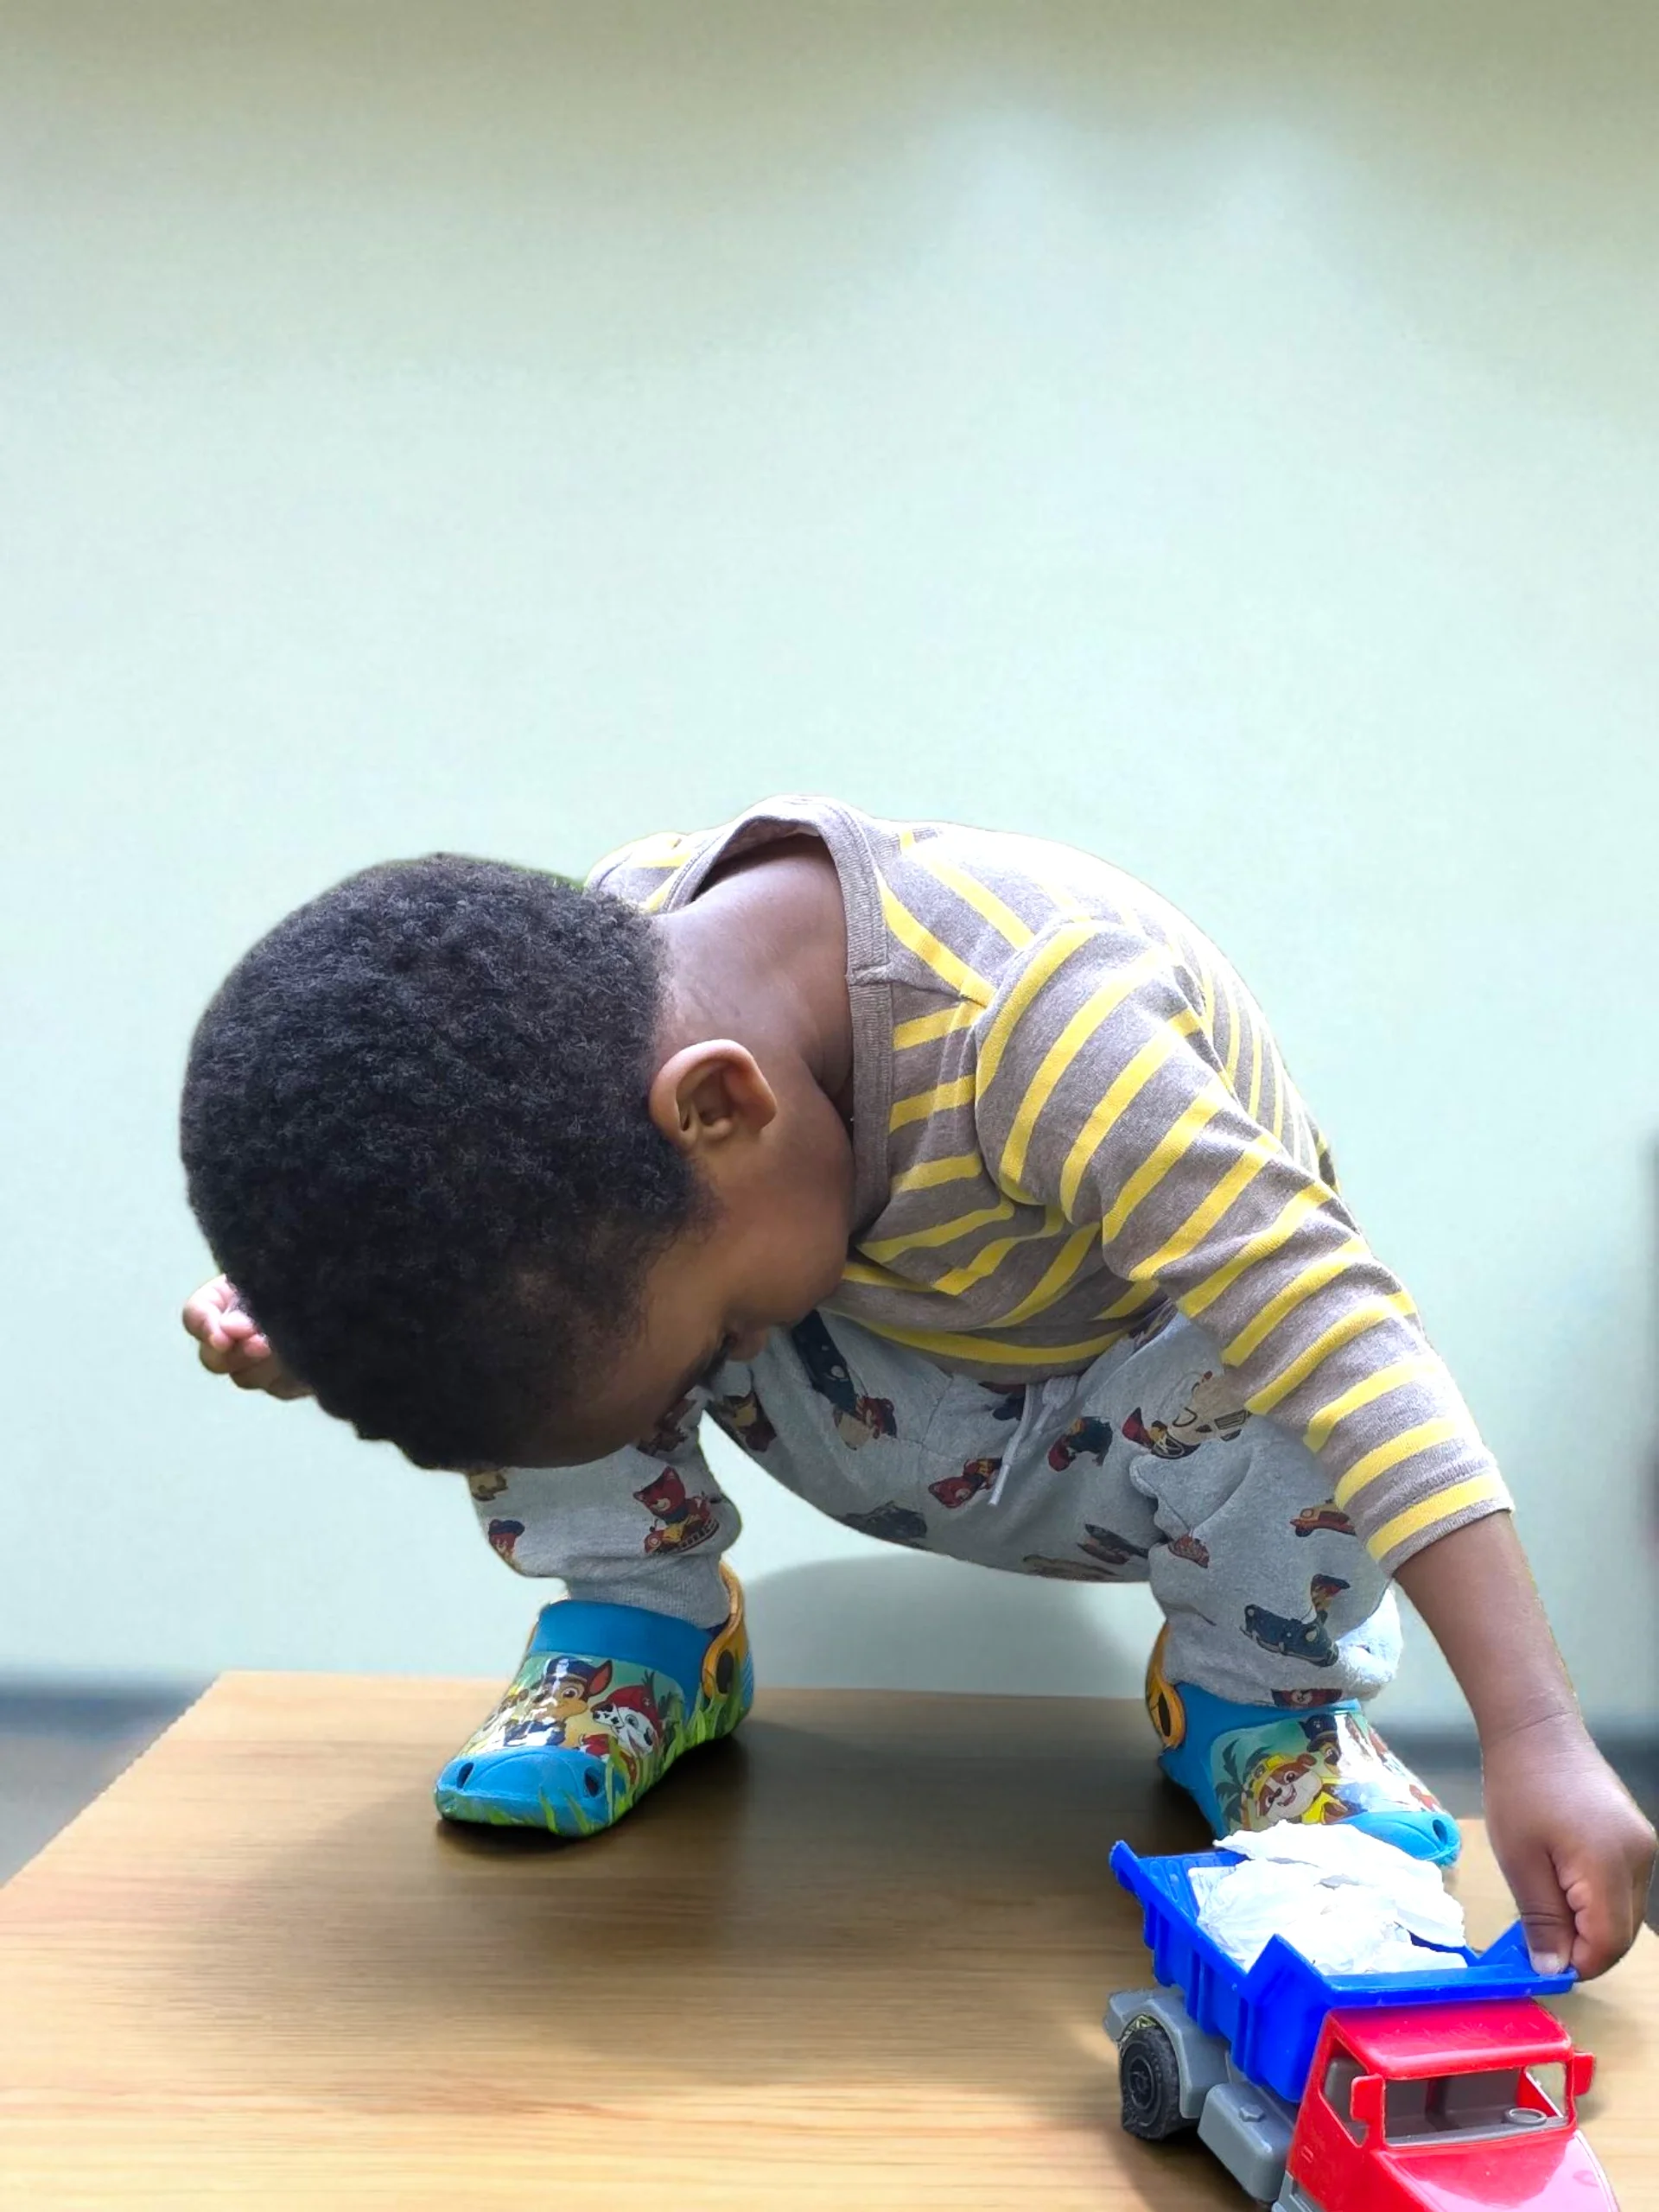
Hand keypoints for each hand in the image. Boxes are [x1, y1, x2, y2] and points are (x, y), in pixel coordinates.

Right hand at [181, 1274, 311, 1399]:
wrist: (357, 1288)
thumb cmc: (315, 1268)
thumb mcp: (280, 1274)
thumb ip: (253, 1298)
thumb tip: (231, 1330)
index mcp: (225, 1298)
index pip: (196, 1315)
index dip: (204, 1326)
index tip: (224, 1335)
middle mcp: (235, 1335)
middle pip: (213, 1358)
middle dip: (235, 1352)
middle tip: (261, 1343)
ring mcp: (258, 1363)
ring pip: (245, 1377)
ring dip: (266, 1364)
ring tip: (291, 1345)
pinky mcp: (287, 1381)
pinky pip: (280, 1387)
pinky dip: (293, 1373)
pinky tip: (312, 1355)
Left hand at [1482, 1711, 1654, 1978]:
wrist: (1536, 1728)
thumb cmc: (1518, 1788)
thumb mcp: (1519, 1860)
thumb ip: (1541, 1920)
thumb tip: (1554, 1970)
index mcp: (1611, 1865)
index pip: (1609, 1943)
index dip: (1577, 1963)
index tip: (1541, 1962)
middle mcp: (1640, 1859)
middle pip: (1622, 1932)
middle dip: (1582, 1945)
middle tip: (1537, 1936)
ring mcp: (1643, 1846)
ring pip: (1624, 1913)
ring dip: (1589, 1923)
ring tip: (1545, 1902)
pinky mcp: (1637, 1837)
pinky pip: (1623, 1888)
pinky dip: (1596, 1899)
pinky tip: (1562, 1882)